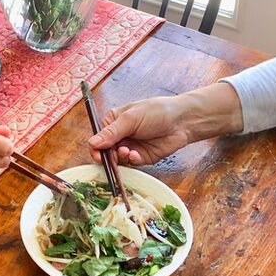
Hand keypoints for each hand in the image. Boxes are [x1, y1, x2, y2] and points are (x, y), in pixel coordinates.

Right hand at [88, 83, 242, 165]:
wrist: (182, 121)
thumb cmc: (156, 112)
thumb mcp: (131, 119)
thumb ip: (111, 132)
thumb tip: (92, 143)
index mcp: (113, 122)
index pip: (97, 137)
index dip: (95, 147)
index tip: (97, 154)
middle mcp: (120, 135)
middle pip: (105, 152)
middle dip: (108, 156)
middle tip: (113, 157)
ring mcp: (130, 147)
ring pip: (117, 160)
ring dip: (121, 158)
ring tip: (128, 151)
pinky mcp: (141, 157)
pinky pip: (131, 164)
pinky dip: (132, 161)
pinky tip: (136, 155)